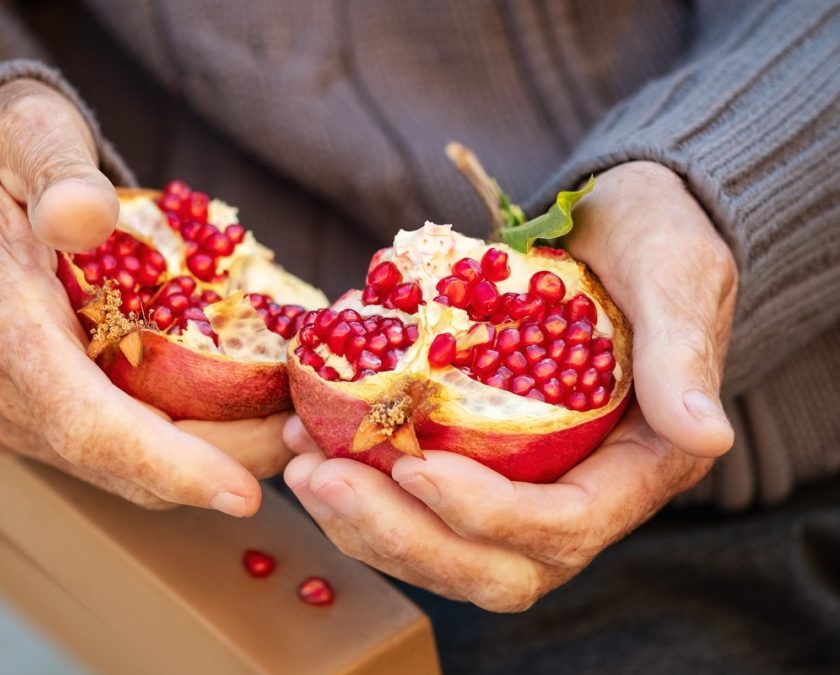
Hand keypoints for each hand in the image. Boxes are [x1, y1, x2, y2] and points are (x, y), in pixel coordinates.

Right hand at [0, 79, 288, 514]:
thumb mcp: (24, 134)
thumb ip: (58, 170)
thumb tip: (87, 215)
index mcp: (0, 330)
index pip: (88, 424)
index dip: (170, 462)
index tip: (244, 492)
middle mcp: (4, 395)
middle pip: (124, 462)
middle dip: (222, 463)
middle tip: (310, 436)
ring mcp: (19, 415)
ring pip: (127, 468)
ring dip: (213, 458)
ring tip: (291, 424)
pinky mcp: (40, 418)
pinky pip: (121, 450)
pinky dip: (187, 444)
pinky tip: (243, 410)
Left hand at [282, 161, 736, 609]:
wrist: (613, 224)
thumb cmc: (651, 239)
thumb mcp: (675, 274)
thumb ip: (683, 351)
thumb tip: (703, 436)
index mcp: (633, 469)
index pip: (560, 526)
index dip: (487, 515)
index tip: (418, 467)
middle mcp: (573, 496)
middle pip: (489, 566)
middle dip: (402, 536)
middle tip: (327, 480)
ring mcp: (517, 486)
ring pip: (437, 547)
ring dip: (362, 521)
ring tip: (303, 466)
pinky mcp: (472, 461)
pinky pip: (409, 503)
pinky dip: (354, 484)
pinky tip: (307, 438)